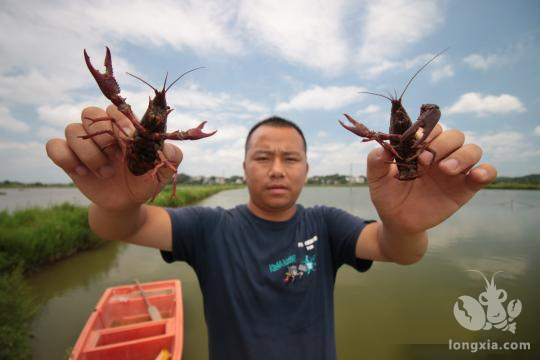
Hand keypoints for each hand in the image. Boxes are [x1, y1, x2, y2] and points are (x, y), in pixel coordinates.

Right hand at [46, 105, 181, 210]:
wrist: (127, 203)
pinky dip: (66, 158)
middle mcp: (100, 131)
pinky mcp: (68, 158)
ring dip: (89, 153)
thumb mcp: (162, 170)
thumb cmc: (145, 180)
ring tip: (105, 172)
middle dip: (103, 137)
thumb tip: (165, 146)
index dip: (119, 121)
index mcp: (123, 127)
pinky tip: (83, 173)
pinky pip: (54, 146)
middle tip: (116, 158)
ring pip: (71, 129)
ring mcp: (82, 144)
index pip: (114, 109)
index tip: (130, 139)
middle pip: (89, 113)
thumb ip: (171, 156)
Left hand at [366, 124, 496, 234]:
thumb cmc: (388, 196)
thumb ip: (376, 161)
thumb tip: (383, 147)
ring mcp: (456, 170)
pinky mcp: (466, 187)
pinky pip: (486, 173)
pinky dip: (486, 171)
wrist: (398, 222)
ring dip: (462, 155)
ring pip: (472, 150)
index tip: (414, 147)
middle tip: (425, 162)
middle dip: (443, 144)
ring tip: (446, 169)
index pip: (431, 128)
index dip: (426, 133)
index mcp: (421, 148)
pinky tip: (475, 176)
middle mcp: (441, 155)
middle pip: (454, 136)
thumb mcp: (377, 179)